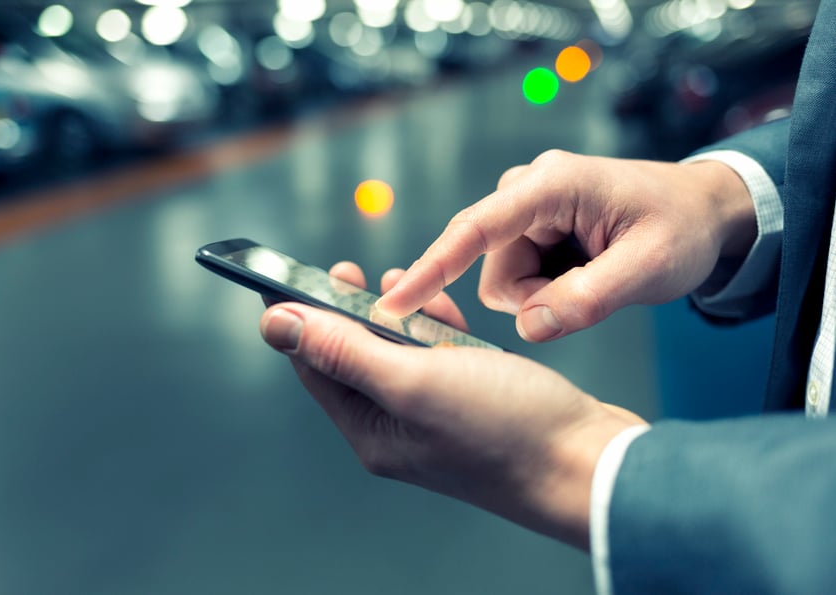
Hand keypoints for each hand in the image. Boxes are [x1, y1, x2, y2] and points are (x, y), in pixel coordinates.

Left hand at [260, 261, 644, 549]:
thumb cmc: (506, 429)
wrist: (588, 461)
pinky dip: (434, 329)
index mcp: (372, 431)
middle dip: (347, 311)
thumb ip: (344, 351)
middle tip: (345, 270)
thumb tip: (276, 326)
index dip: (299, 318)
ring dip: (392, 315)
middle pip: (354, 357)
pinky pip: (437, 357)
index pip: (316, 366)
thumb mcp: (413, 382)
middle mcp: (398, 426)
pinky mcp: (471, 399)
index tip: (285, 277)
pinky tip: (440, 311)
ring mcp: (436, 413)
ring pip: (398, 352)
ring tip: (393, 282)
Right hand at [377, 150, 756, 340]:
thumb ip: (589, 299)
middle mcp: (527, 189)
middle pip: (490, 267)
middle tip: (590, 292)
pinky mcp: (530, 226)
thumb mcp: (650, 268)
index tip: (390, 304)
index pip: (474, 230)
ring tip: (593, 279)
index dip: (430, 269)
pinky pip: (516, 276)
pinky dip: (546, 288)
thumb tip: (531, 326)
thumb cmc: (682, 229)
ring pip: (502, 278)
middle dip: (533, 297)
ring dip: (542, 295)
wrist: (703, 211)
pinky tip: (584, 272)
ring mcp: (527, 208)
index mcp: (551, 186)